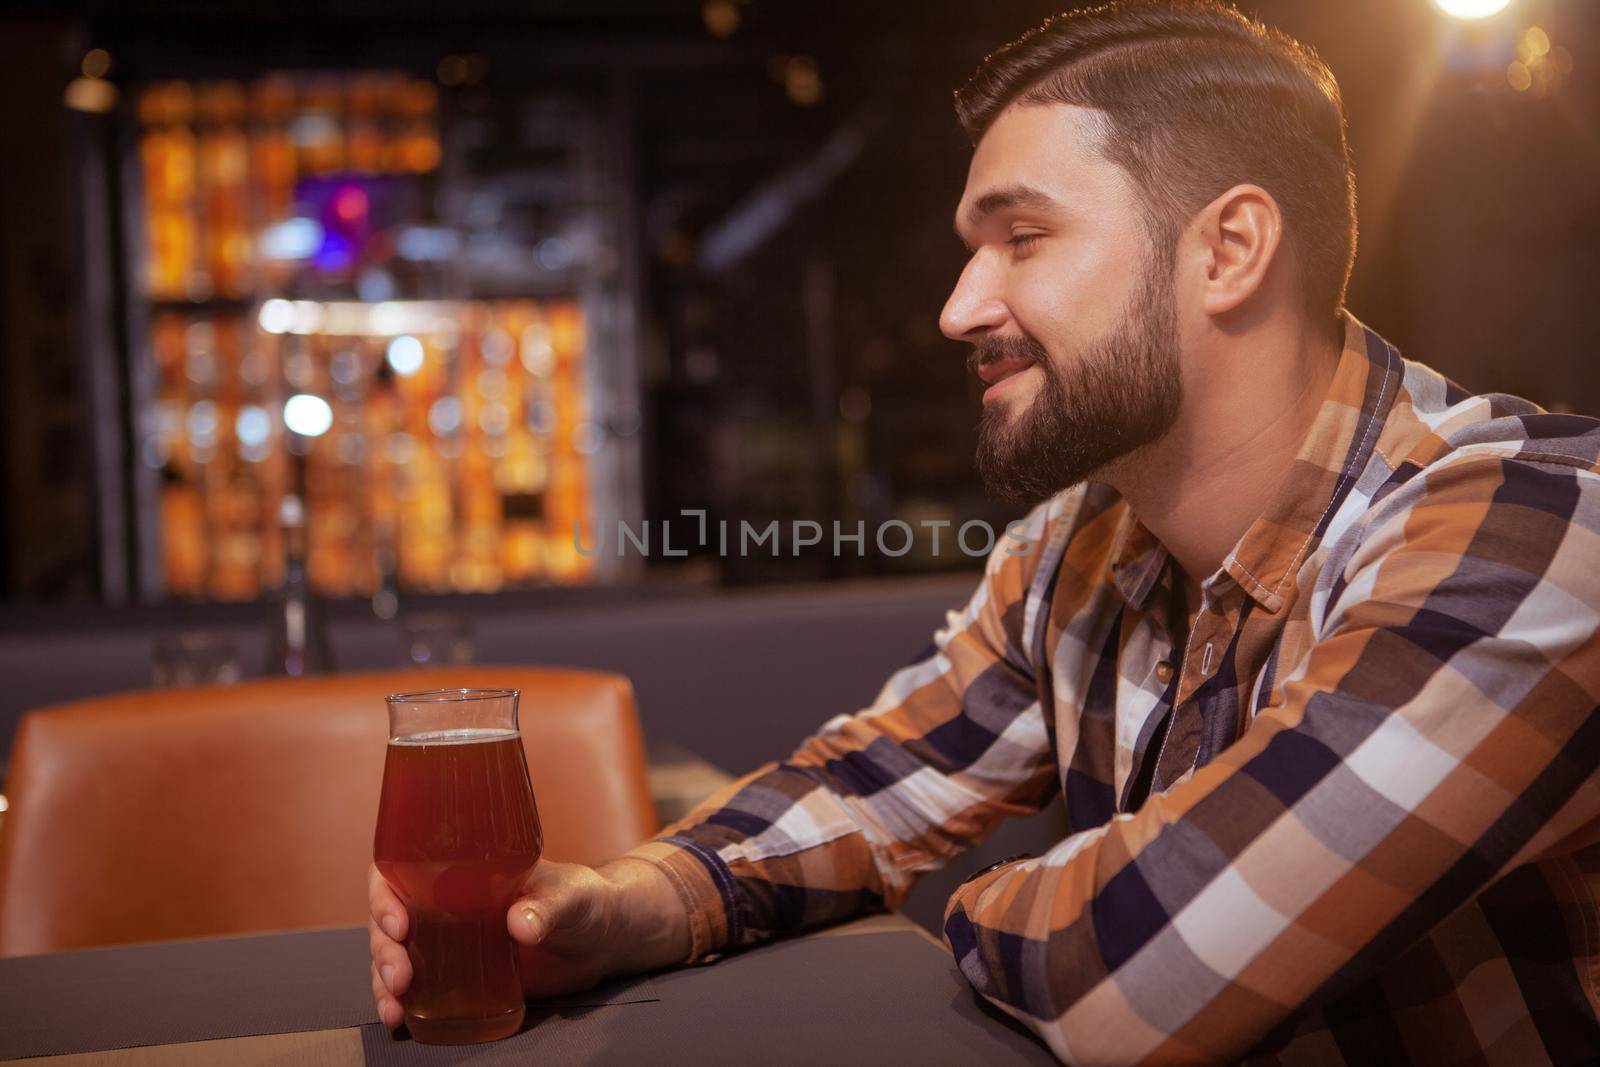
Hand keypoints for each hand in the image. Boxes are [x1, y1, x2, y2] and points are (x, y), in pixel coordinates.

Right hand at [368, 857, 689, 1026]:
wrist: (601, 939)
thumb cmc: (585, 900)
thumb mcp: (571, 896)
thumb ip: (548, 906)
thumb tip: (520, 924)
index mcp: (462, 869)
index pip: (402, 870)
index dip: (384, 893)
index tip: (397, 921)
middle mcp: (446, 902)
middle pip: (391, 918)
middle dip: (383, 948)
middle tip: (399, 974)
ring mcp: (450, 941)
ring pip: (396, 955)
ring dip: (383, 980)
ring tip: (393, 1006)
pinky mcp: (460, 975)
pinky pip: (418, 987)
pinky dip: (402, 1003)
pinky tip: (398, 1019)